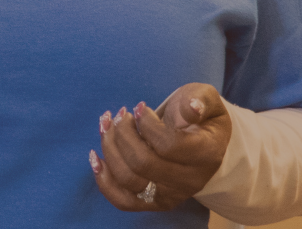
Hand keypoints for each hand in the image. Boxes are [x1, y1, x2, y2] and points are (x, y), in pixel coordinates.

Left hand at [91, 83, 233, 211]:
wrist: (202, 143)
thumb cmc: (200, 116)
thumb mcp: (205, 98)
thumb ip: (200, 99)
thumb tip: (192, 108)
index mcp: (206, 154)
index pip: (169, 145)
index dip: (146, 124)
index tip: (139, 107)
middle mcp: (190, 181)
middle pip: (143, 163)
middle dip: (122, 134)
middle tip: (120, 115)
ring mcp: (170, 195)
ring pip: (128, 179)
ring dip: (109, 150)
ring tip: (106, 126)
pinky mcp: (153, 203)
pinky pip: (122, 201)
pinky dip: (104, 180)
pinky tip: (96, 157)